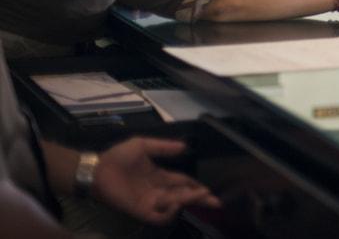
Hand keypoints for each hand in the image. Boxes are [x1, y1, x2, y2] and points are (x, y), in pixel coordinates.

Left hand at [92, 138, 220, 224]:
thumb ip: (163, 147)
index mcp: (159, 176)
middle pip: (183, 196)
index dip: (196, 186)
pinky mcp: (141, 210)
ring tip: (199, 195)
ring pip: (175, 206)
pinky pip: (159, 216)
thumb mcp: (143, 145)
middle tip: (216, 203)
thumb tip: (185, 146)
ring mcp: (150, 202)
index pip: (182, 182)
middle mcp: (157, 191)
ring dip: (188, 201)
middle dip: (200, 199)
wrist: (97, 169)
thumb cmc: (118, 157)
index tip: (210, 190)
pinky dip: (170, 213)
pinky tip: (176, 203)